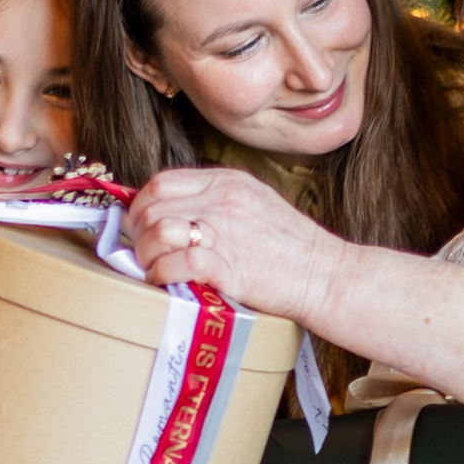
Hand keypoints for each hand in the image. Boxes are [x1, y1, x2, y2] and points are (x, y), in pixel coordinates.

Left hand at [119, 166, 332, 323]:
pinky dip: (161, 274)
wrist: (324, 274)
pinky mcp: (228, 266)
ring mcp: (224, 231)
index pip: (162, 182)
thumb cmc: (290, 246)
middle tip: (141, 252)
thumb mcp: (254, 202)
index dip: (141, 204)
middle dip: (138, 233)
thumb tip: (173, 214)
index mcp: (227, 181)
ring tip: (152, 267)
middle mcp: (222, 201)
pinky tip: (163, 281)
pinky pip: (176, 263)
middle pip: (154, 207)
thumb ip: (216, 201)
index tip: (139, 224)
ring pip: (159, 231)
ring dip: (146, 253)